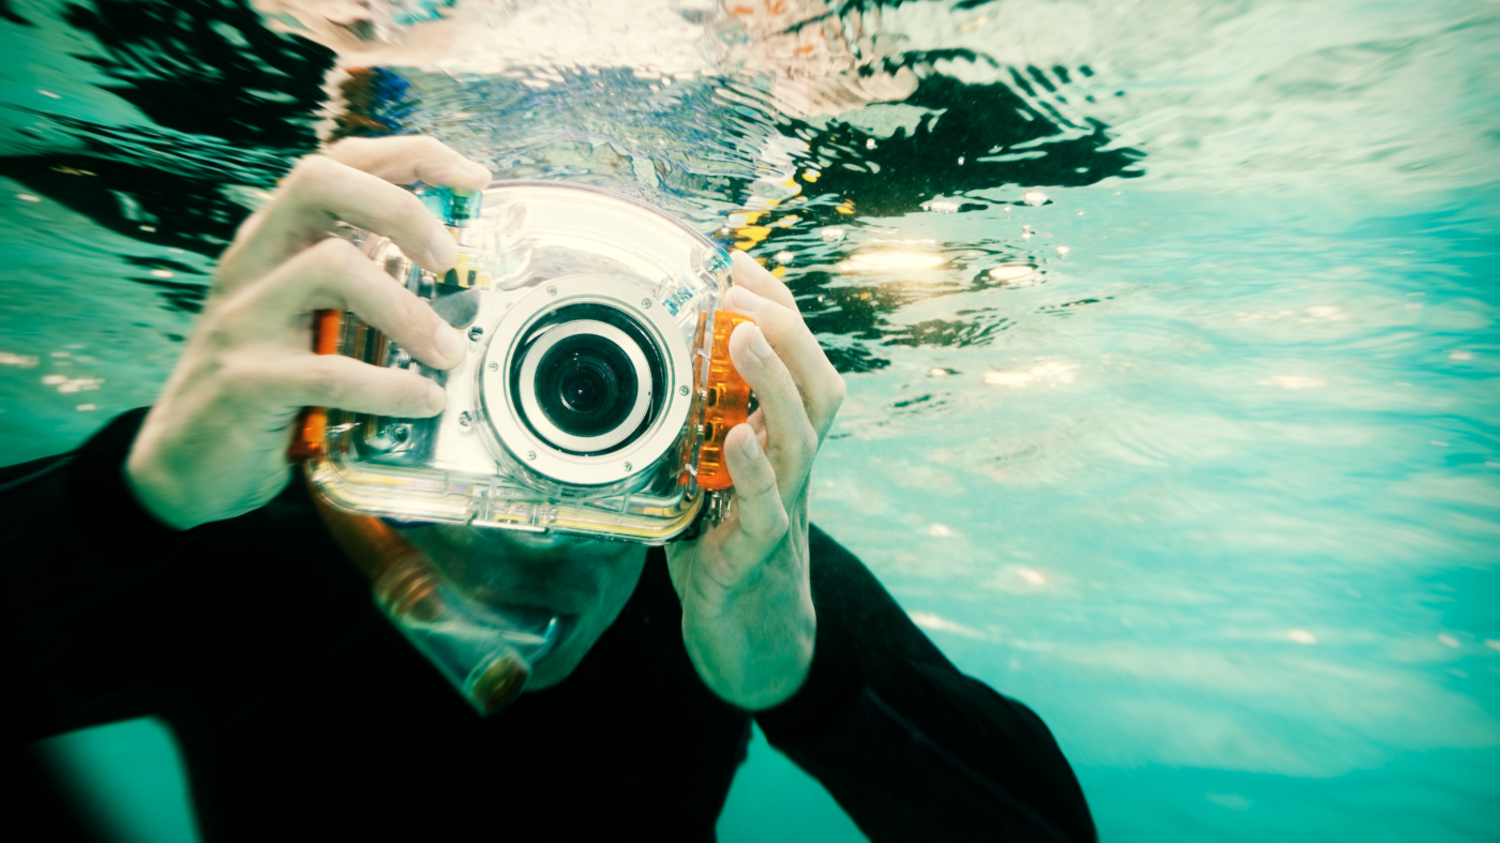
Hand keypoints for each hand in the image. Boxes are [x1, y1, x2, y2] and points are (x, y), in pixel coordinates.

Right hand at [125, 136, 491, 529]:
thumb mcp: (310, 318)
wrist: (187, 466)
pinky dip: (389, 386)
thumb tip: (452, 264)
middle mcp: (254, 264)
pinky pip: (327, 371)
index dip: (410, 156)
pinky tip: (425, 399)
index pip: (338, 163)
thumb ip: (361, 283)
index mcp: (277, 242)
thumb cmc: (268, 385)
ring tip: (448, 352)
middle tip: (449, 258)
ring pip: (329, 267)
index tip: (474, 178)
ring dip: (406, 310)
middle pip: (317, 182)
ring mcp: (243, 319)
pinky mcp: (246, 382)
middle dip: (399, 207)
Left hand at [666, 251, 845, 709]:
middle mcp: (792, 461)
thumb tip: (651, 355)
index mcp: (781, 432)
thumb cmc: (723, 537)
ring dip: (772, 381)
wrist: (747, 627)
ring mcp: (782, 504)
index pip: (796, 354)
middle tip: (744, 291)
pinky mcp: (758, 547)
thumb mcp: (708, 461)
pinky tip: (733, 439)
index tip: (736, 261)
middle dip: (786, 329)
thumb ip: (695, 414)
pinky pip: (765, 506)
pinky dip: (752, 470)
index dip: (774, 303)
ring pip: (799, 435)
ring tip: (742, 338)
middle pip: (817, 383)